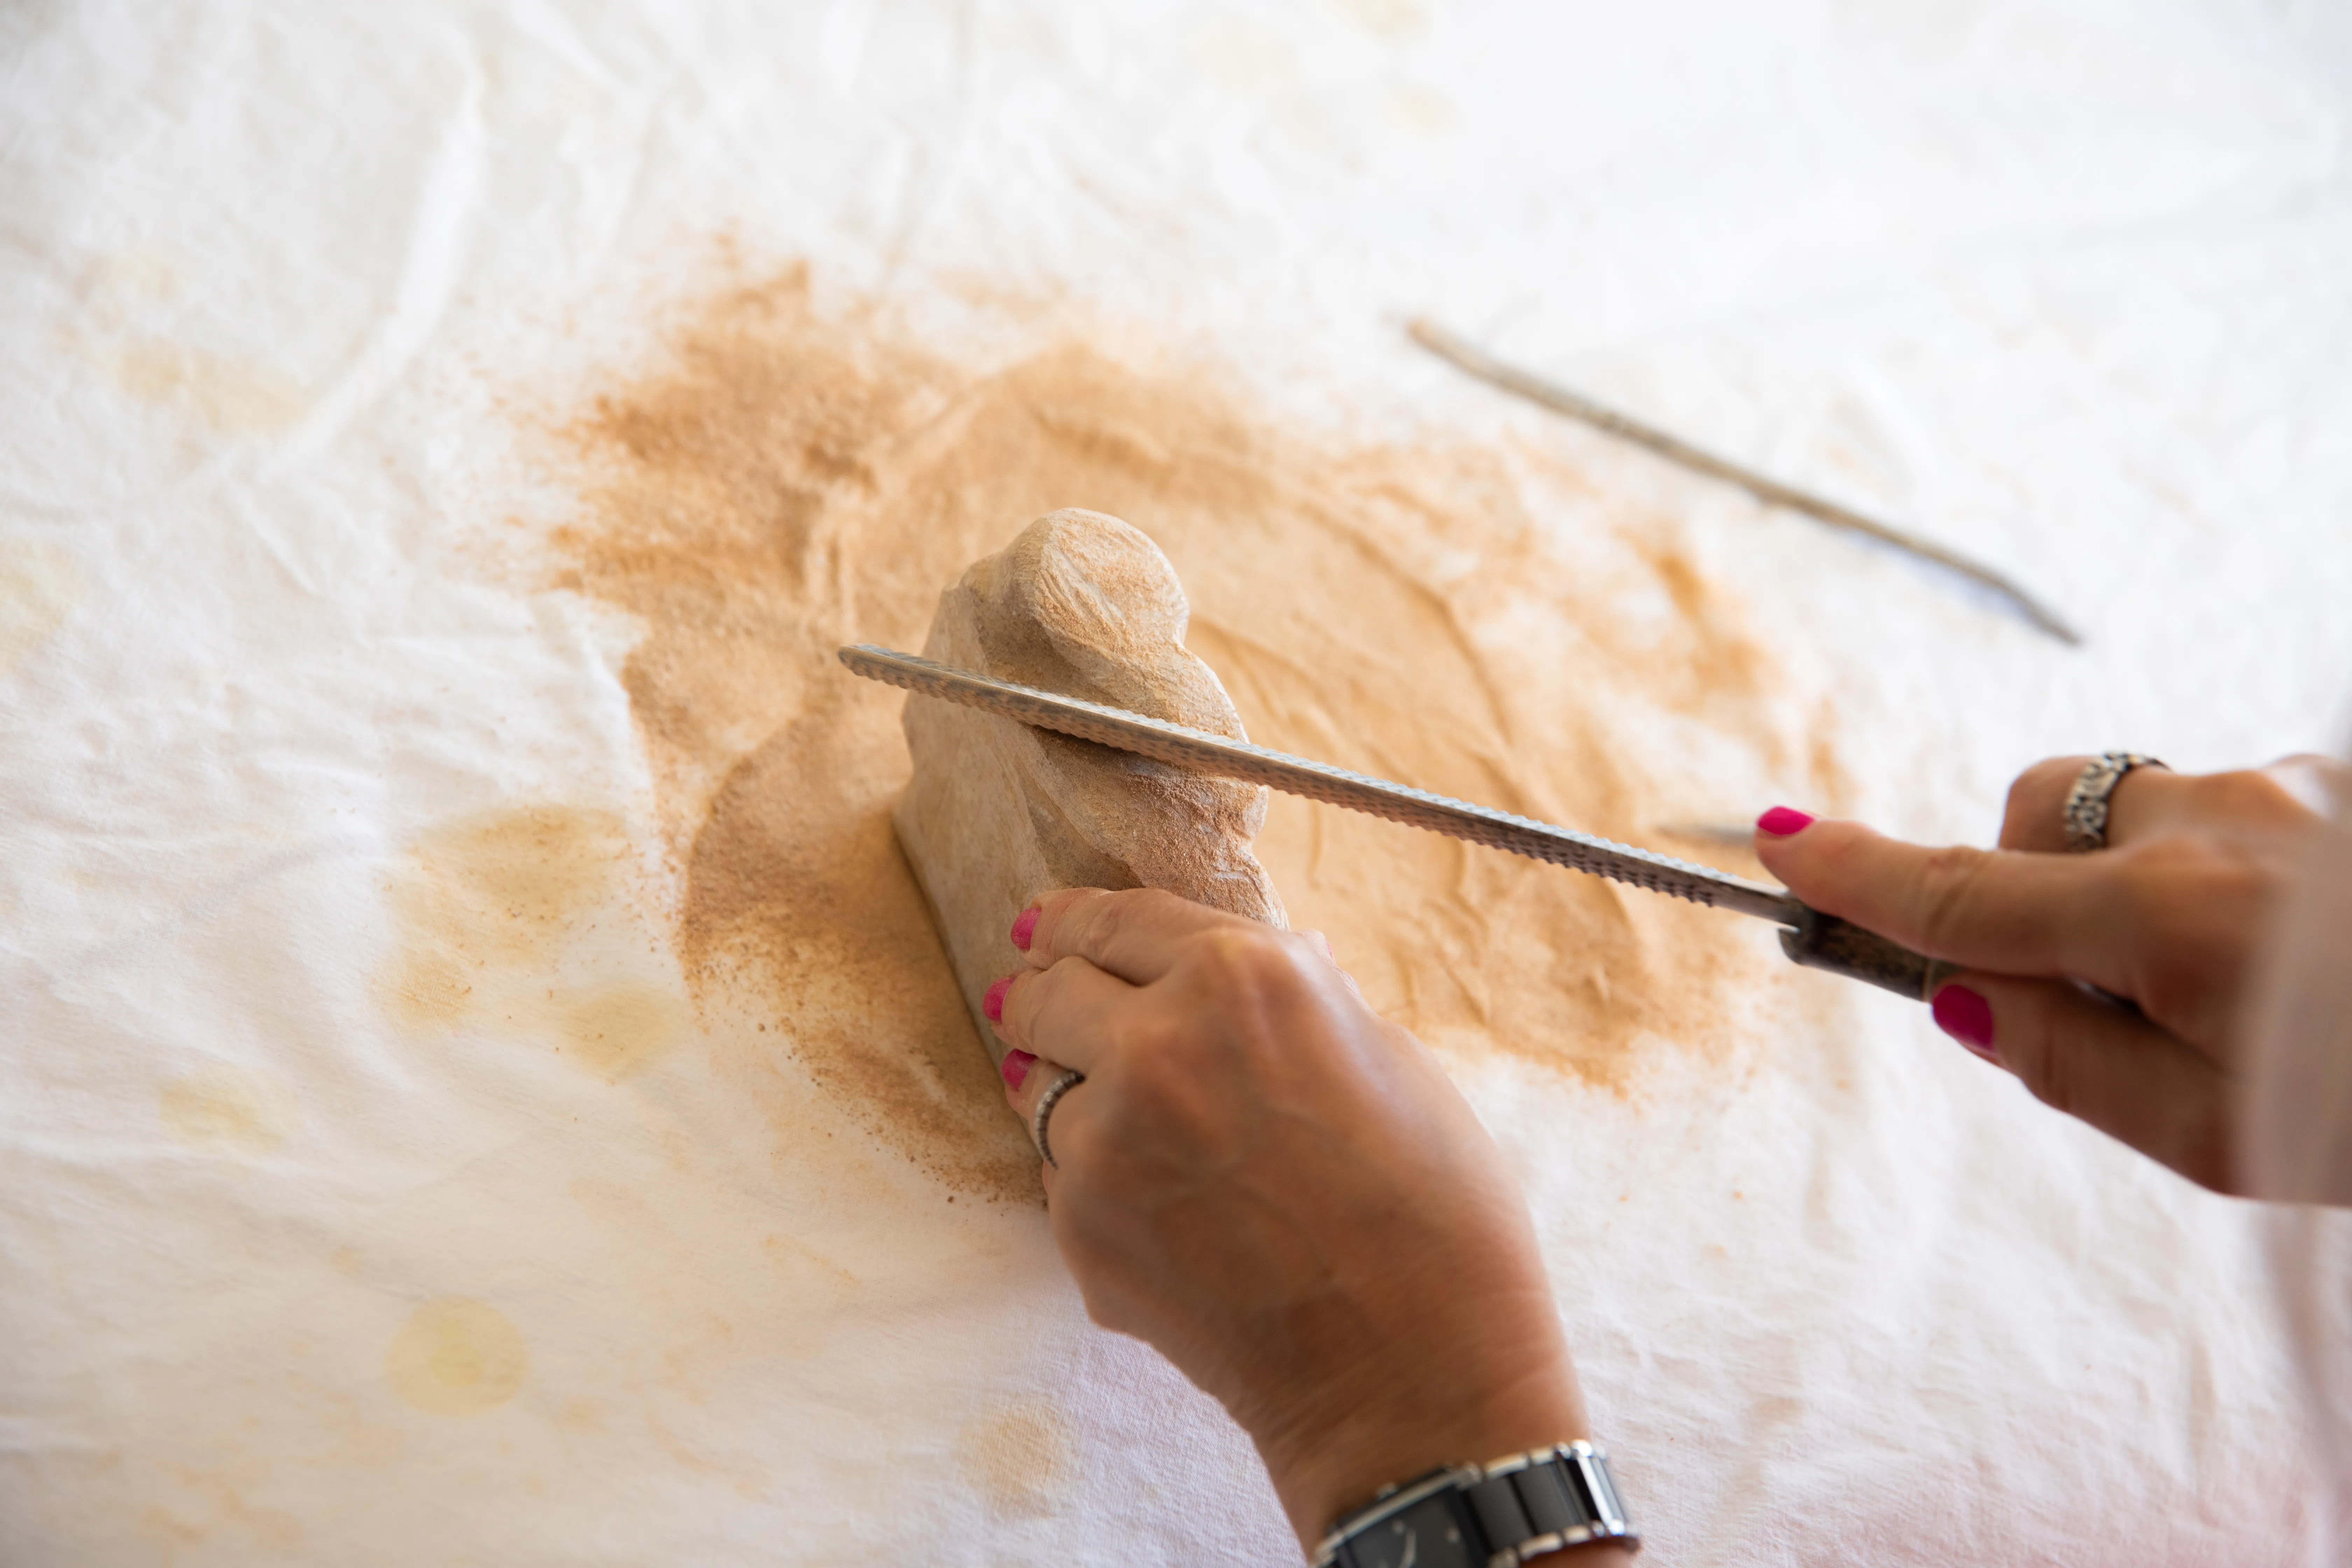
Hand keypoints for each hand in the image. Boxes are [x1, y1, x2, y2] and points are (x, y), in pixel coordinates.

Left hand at [987, 888, 1628, 1562]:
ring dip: (1078, 1099)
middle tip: (1041, 1003)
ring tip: (1148, 1139)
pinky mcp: (1079, 1226)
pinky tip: (1178, 1221)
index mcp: (1244, 976)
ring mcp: (1106, 1139)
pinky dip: (1102, 1186)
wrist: (1411, 1368)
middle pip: (1049, 992)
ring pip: (1045, 1091)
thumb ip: (1292, 998)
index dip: (1072, 920)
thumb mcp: (1385, 1056)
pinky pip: (1066, 1179)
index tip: (1042, 926)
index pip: (1118, 920)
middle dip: (1044, 995)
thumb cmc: (1431, 1209)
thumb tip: (1235, 967)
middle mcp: (1157, 1041)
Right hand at [1754, 756, 2340, 1193]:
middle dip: (2028, 891)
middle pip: (2037, 824)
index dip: (1856, 875)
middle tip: (2100, 998)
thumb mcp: (2222, 1141)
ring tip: (2237, 981)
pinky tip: (2302, 944)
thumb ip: (2075, 1064)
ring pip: (2130, 815)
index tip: (1774, 842)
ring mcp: (2286, 786)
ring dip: (2132, 884)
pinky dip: (2216, 870)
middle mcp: (2215, 825)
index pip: (1963, 898)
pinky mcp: (2337, 780)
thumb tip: (1970, 997)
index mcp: (2170, 920)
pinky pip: (2220, 810)